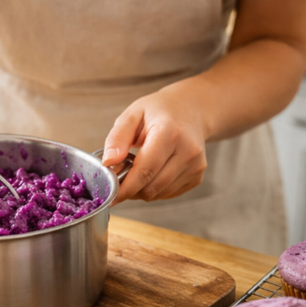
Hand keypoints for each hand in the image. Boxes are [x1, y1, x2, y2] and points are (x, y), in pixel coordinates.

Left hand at [102, 83, 208, 203]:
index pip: (145, 171)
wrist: (190, 110)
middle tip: (119, 177)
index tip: (109, 196)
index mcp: (169, 133)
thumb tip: (108, 162)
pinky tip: (151, 172)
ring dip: (141, 190)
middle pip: (152, 186)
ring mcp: (195, 165)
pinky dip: (154, 188)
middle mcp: (188, 151)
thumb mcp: (132, 115)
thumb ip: (117, 137)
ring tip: (136, 170)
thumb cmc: (159, 111)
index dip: (125, 188)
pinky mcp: (197, 176)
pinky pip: (168, 193)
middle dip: (130, 189)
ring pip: (159, 193)